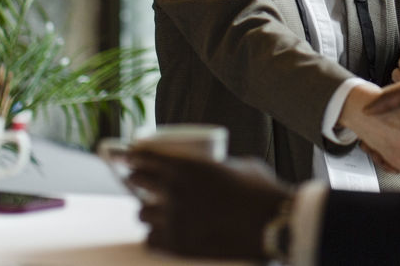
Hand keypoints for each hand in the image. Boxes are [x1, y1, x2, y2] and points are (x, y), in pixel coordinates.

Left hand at [128, 148, 288, 259]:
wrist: (274, 224)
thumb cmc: (262, 192)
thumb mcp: (236, 166)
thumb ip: (214, 167)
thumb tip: (205, 172)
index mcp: (189, 165)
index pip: (145, 157)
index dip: (131, 155)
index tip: (125, 156)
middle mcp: (176, 190)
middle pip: (138, 182)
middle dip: (136, 179)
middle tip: (140, 181)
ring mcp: (175, 219)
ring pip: (142, 213)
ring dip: (147, 210)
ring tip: (155, 210)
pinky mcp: (179, 245)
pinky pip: (151, 240)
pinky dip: (154, 236)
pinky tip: (161, 233)